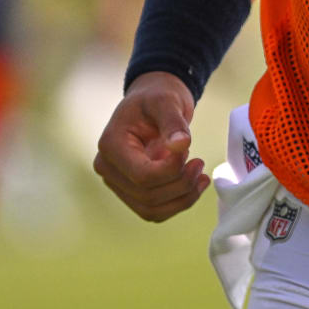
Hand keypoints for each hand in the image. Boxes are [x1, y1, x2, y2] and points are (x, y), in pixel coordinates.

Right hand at [92, 71, 208, 221]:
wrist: (153, 100)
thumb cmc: (157, 97)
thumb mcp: (166, 100)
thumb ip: (173, 122)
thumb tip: (180, 145)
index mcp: (110, 145)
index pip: (142, 176)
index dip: (171, 169)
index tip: (188, 149)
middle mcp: (108, 168)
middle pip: (147, 196)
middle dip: (181, 184)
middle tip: (200, 163)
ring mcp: (118, 183)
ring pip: (151, 210)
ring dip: (182, 199)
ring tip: (201, 177)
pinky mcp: (131, 191)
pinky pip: (154, 210)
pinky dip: (178, 203)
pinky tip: (195, 185)